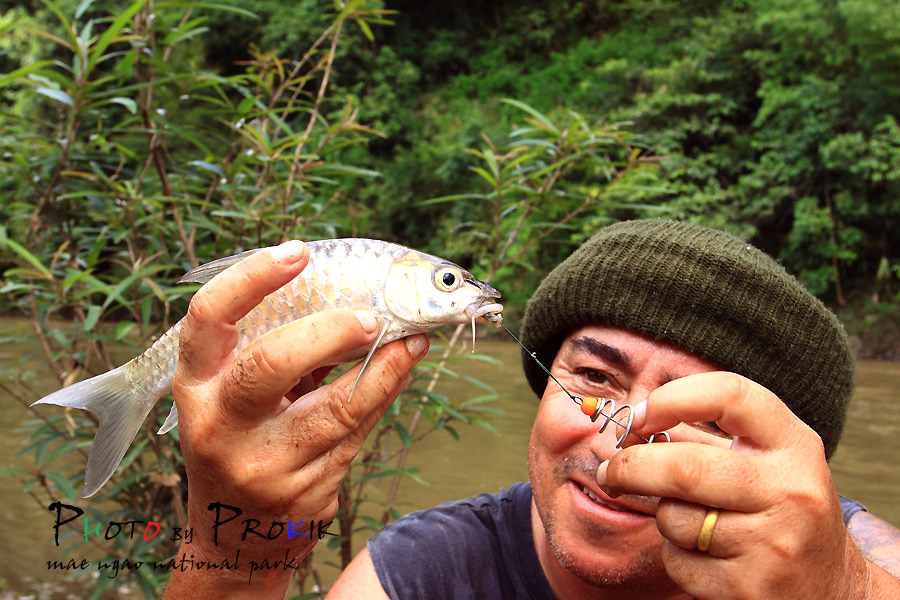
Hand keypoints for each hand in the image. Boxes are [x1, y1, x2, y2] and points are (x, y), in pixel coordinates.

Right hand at [163, 241, 428, 598]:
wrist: (236, 537)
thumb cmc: (241, 440)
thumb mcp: (233, 396)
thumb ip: (273, 348)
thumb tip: (347, 293)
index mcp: (196, 385)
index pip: (209, 318)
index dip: (251, 277)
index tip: (298, 251)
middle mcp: (220, 425)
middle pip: (271, 363)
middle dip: (330, 330)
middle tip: (370, 315)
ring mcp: (262, 465)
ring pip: (335, 408)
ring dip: (386, 366)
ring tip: (413, 336)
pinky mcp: (304, 493)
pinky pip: (356, 433)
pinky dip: (385, 393)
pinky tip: (403, 367)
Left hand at [596, 371, 868, 599]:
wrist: (832, 590)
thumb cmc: (781, 510)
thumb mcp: (764, 463)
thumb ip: (704, 438)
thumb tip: (630, 423)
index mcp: (795, 444)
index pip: (730, 396)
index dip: (674, 398)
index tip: (640, 414)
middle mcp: (791, 490)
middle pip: (684, 468)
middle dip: (632, 467)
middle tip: (611, 470)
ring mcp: (774, 543)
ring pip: (675, 519)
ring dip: (664, 517)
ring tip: (693, 521)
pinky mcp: (751, 588)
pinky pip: (679, 562)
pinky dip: (677, 556)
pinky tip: (708, 556)